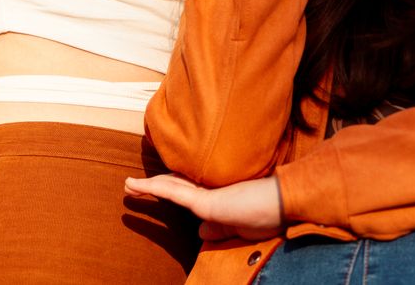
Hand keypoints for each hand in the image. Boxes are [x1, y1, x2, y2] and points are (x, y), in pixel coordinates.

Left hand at [124, 174, 283, 240]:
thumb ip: (221, 228)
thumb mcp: (242, 228)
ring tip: (128, 185)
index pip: (188, 194)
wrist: (286, 204)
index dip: (169, 189)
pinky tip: (137, 186)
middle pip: (176, 188)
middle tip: (131, 184)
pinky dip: (154, 189)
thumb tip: (201, 231)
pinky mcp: (207, 201)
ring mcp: (208, 195)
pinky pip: (174, 194)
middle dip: (154, 186)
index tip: (153, 188)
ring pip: (171, 188)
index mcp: (219, 200)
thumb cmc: (270, 215)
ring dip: (148, 186)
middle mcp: (211, 193)